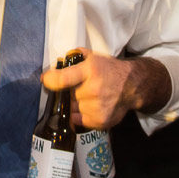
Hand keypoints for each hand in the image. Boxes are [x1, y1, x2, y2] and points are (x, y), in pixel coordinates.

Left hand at [41, 49, 168, 129]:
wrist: (133, 85)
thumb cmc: (111, 70)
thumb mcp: (94, 57)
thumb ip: (75, 57)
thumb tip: (57, 63)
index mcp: (91, 71)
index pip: (62, 79)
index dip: (50, 80)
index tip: (46, 80)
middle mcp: (94, 90)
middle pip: (67, 96)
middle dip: (69, 92)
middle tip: (78, 87)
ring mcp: (98, 107)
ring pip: (73, 108)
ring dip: (76, 104)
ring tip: (88, 96)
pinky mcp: (101, 121)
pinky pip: (79, 120)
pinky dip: (81, 114)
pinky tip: (91, 106)